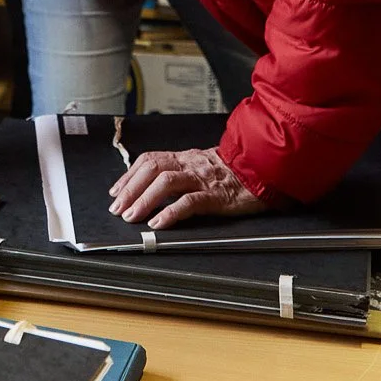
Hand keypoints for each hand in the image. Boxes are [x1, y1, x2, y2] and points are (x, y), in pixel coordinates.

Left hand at [108, 147, 265, 230]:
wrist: (265, 170)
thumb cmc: (234, 172)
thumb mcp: (203, 166)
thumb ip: (181, 172)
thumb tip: (152, 187)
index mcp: (186, 157)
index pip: (149, 160)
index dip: (129, 175)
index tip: (115, 191)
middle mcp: (190, 164)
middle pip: (152, 169)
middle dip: (130, 189)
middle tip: (117, 208)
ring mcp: (203, 179)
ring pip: (166, 182)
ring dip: (144, 200)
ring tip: (132, 216)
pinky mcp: (217, 196)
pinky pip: (190, 202)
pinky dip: (170, 212)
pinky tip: (158, 223)